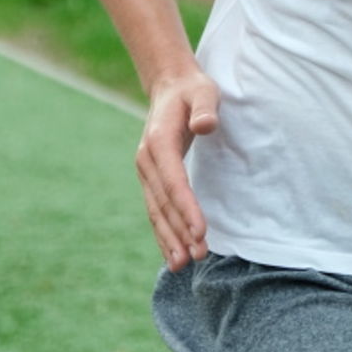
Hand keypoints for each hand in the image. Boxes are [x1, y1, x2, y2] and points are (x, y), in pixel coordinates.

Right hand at [135, 69, 219, 271]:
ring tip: (184, 265)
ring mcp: (146, 172)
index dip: (186, 208)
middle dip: (179, 232)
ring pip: (157, 212)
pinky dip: (164, 232)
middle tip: (198, 257)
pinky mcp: (152, 178)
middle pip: (163, 203)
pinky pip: (156, 210)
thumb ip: (205, 108)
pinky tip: (174, 253)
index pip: (173, 182)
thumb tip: (205, 126)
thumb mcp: (203, 91)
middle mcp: (147, 161)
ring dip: (169, 239)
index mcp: (158, 142)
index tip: (200, 231)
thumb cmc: (192, 90)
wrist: (170, 86)